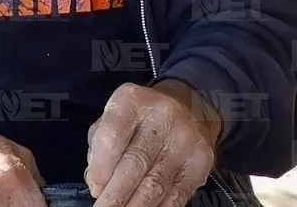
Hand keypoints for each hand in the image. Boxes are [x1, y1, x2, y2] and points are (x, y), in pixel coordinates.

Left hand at [84, 82, 220, 206]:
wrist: (190, 108)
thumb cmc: (141, 118)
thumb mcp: (115, 117)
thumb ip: (100, 146)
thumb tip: (97, 182)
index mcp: (132, 100)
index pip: (112, 136)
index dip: (101, 167)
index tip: (94, 188)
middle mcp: (163, 116)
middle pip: (135, 163)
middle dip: (115, 195)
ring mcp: (185, 139)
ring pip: (156, 184)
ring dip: (134, 206)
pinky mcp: (201, 162)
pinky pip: (177, 195)